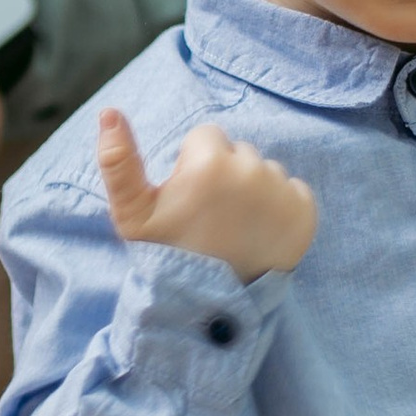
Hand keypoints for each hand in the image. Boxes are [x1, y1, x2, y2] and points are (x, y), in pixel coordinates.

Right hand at [98, 106, 317, 280]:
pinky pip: (294, 190)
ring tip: (235, 227)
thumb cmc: (166, 253)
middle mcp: (252, 171)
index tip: (190, 199)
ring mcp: (283, 193)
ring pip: (266, 171)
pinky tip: (260, 231)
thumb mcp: (132, 212)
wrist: (206, 305)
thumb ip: (117, 160)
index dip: (193, 165)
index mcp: (210, 162)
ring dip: (254, 191)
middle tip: (211, 217)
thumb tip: (109, 111)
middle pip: (239, 152)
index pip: (206, 136)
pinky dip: (281, 207)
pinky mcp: (305, 214)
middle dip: (225, 176)